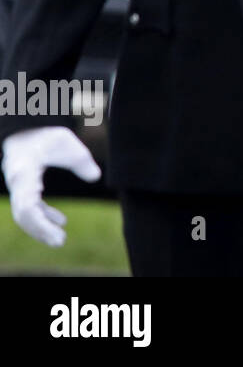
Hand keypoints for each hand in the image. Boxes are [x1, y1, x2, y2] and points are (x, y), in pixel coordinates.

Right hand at [2, 127, 101, 246]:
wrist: (28, 128)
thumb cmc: (47, 135)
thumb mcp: (68, 143)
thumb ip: (81, 161)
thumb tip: (95, 177)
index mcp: (25, 173)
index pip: (27, 206)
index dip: (40, 222)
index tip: (58, 232)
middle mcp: (17, 183)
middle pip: (23, 215)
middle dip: (40, 230)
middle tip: (60, 242)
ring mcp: (18, 187)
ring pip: (25, 214)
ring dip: (41, 227)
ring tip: (60, 238)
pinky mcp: (23, 188)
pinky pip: (30, 207)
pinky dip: (43, 216)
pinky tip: (60, 221)